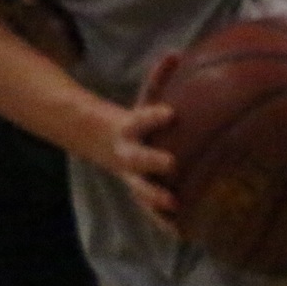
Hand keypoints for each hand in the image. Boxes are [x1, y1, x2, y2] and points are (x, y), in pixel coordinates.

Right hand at [102, 66, 179, 228]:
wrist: (101, 141)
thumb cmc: (134, 119)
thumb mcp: (143, 96)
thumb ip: (159, 78)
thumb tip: (178, 52)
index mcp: (130, 128)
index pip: (140, 120)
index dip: (153, 117)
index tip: (170, 113)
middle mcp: (127, 154)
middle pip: (136, 159)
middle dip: (152, 162)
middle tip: (172, 164)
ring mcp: (131, 176)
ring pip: (140, 189)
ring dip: (155, 198)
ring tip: (174, 205)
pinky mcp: (139, 192)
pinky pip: (151, 210)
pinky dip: (165, 223)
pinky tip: (185, 234)